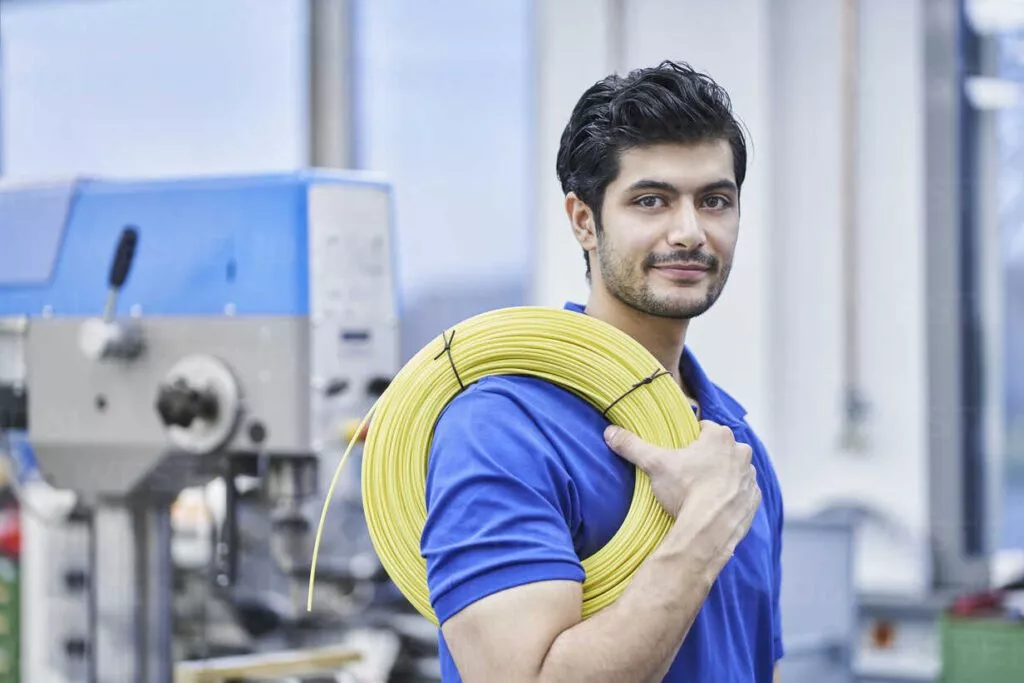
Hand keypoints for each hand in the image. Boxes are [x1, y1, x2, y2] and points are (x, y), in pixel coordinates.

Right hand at [604, 421, 760, 559]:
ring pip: (733, 469)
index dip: (690, 439)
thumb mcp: (655, 464)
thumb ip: (633, 446)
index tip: (679, 452)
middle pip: (720, 448)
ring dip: (721, 475)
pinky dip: (731, 495)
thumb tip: (610, 433)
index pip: (704, 428)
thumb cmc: (686, 490)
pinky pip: (742, 492)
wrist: (709, 529)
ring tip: (700, 490)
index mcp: (719, 436)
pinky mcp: (754, 499)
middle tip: (687, 472)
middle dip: (707, 456)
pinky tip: (714, 504)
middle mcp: (741, 452)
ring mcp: (750, 476)